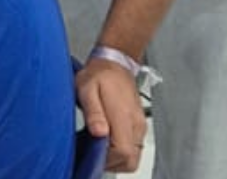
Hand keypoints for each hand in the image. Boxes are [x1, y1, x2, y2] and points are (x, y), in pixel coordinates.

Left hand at [77, 58, 147, 172]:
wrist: (115, 63)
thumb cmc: (99, 75)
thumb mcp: (87, 89)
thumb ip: (93, 112)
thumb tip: (99, 133)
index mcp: (124, 116)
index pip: (124, 153)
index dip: (107, 159)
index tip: (92, 151)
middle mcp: (136, 124)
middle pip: (131, 160)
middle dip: (112, 162)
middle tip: (93, 151)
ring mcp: (139, 126)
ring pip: (133, 156)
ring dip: (116, 157)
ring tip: (98, 144)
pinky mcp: (138, 125)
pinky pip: (133, 147)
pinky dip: (120, 150)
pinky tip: (106, 140)